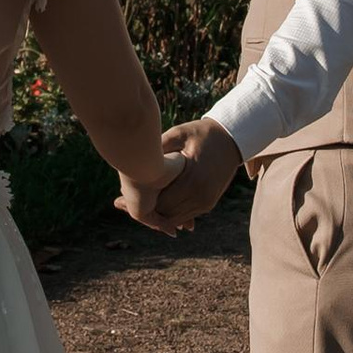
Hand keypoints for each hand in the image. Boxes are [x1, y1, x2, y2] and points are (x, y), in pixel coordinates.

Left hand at [125, 118, 241, 234]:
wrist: (231, 140)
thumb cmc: (202, 133)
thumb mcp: (179, 134)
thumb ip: (159, 146)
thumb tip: (135, 153)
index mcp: (193, 179)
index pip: (161, 202)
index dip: (141, 201)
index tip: (122, 196)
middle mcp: (201, 196)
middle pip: (165, 214)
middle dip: (144, 211)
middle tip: (120, 203)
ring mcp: (206, 202)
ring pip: (174, 219)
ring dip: (155, 215)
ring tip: (133, 205)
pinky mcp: (208, 204)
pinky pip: (184, 216)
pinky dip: (168, 214)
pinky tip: (152, 206)